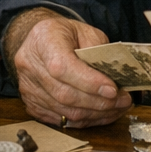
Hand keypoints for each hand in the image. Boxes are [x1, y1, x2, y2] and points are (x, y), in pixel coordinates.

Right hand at [6, 11, 132, 128]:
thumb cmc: (66, 35)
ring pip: (64, 111)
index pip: (62, 67)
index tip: (113, 90)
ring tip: (117, 108)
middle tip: (124, 101)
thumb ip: (99, 52)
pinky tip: (101, 114)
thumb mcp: (86, 32)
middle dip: (98, 102)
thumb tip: (116, 78)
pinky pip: (61, 120)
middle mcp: (29, 64)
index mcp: (43, 39)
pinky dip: (85, 120)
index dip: (89, 82)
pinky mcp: (31, 104)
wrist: (41, 41)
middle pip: (64, 93)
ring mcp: (27, 87)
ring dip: (96, 113)